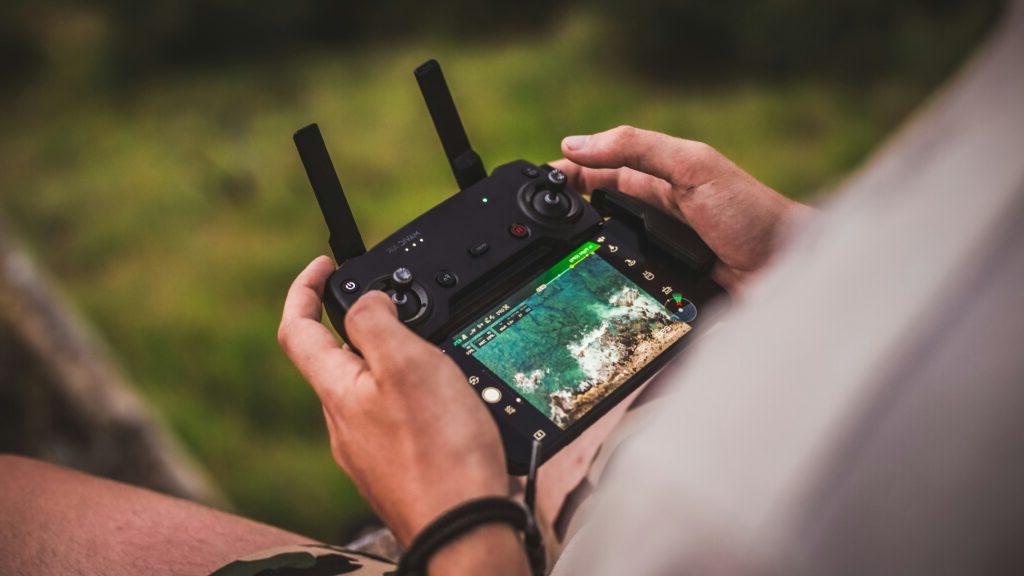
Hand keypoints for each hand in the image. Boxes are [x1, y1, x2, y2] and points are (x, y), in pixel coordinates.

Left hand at [276, 257, 512, 549]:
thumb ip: (378, 322)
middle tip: (406, 311)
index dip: (305, 289)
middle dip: (367, 327)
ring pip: (373, 390)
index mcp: (338, 391)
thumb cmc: (439, 451)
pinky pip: (398, 419)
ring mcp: (369, 451)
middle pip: (338, 359)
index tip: (325, 265)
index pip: (297, 329)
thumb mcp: (408, 364)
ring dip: (398, 364)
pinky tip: (449, 405)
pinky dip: (417, 398)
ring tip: (439, 357)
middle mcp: (345, 423)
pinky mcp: (397, 469)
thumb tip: (366, 298)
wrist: (465, 528)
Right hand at [552, 126, 812, 290]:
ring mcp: (662, 252)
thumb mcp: (692, 166)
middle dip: (567, 215)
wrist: (788, 270)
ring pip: (608, 250)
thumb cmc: (749, 212)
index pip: (603, 169)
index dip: (570, 172)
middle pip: (599, 210)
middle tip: (532, 225)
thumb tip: (577, 144)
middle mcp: (659, 213)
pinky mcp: (665, 286)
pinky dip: (605, 284)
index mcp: (663, 176)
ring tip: (548, 260)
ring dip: (581, 254)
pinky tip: (586, 291)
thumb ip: (638, 148)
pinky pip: (626, 283)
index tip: (536, 181)